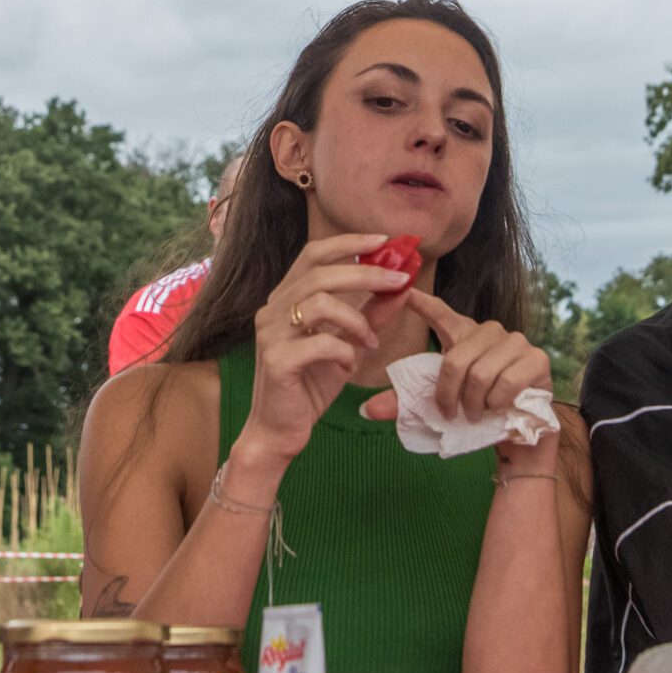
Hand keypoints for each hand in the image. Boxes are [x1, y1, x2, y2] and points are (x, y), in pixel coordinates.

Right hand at [242, 234, 416, 468]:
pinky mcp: (276, 360)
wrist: (279, 431)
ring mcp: (271, 333)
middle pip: (321, 272)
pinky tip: (349, 365)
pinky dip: (344, 350)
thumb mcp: (347, 347)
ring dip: (356, 320)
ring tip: (369, 343)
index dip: (348, 243)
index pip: (314, 255)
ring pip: (320, 302)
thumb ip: (370, 317)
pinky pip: (320, 342)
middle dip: (366, 273)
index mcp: (285, 300)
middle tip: (399, 280)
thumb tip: (400, 288)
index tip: (384, 241)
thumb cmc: (309, 387)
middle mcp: (272, 310)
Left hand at [360, 289, 552, 424]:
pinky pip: (505, 383)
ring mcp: (515, 342)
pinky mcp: (536, 358)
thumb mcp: (437, 403)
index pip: (438, 311)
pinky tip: (500, 407)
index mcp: (462, 334)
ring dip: (474, 404)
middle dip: (449, 395)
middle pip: (455, 360)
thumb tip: (366, 410)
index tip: (403, 289)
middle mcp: (489, 331)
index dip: (420, 300)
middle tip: (453, 413)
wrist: (518, 431)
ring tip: (476, 413)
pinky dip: (497, 403)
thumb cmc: (476, 409)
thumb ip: (404, 403)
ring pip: (479, 374)